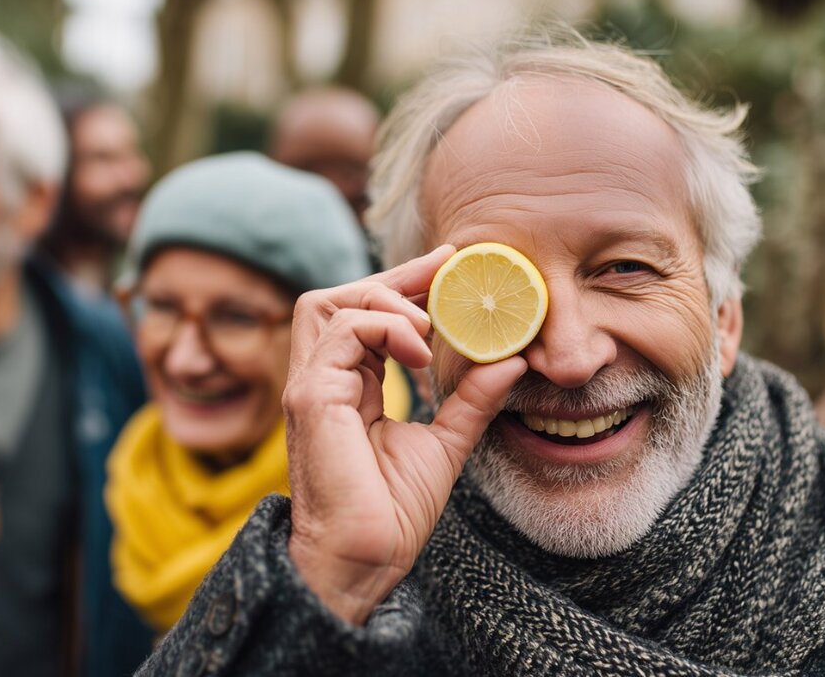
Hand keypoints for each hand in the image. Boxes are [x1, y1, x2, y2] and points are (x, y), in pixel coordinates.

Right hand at [283, 244, 526, 624]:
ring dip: (388, 302)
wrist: (365, 558)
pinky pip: (341, 332)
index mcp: (346, 388)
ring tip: (430, 326)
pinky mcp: (311, 397)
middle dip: (391, 277)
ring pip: (331, 304)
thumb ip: (472, 400)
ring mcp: (310, 386)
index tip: (447, 266)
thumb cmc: (393, 512)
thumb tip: (513, 360)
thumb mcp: (447, 443)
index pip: (363, 316)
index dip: (402, 285)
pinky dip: (384, 328)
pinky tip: (419, 351)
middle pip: (337, 297)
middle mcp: (322, 380)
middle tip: (443, 271)